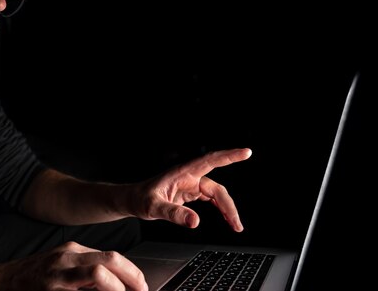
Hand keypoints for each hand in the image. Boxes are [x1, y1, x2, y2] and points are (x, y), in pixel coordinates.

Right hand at [0, 241, 147, 290]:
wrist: (0, 284)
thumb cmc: (33, 276)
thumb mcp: (61, 263)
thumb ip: (85, 268)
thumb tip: (115, 279)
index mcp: (72, 250)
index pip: (111, 256)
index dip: (132, 272)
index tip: (142, 285)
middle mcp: (66, 259)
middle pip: (109, 261)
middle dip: (131, 278)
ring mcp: (57, 276)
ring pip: (98, 274)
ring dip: (117, 288)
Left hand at [130, 148, 251, 231]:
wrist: (131, 200)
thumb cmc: (139, 199)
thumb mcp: (153, 207)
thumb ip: (173, 213)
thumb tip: (195, 222)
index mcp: (182, 173)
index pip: (209, 161)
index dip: (229, 156)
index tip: (246, 152)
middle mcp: (189, 177)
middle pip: (216, 188)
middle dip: (229, 205)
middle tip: (236, 224)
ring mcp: (190, 185)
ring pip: (216, 194)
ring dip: (226, 209)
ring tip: (235, 226)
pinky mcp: (189, 193)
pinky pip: (210, 199)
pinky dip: (220, 208)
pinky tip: (226, 219)